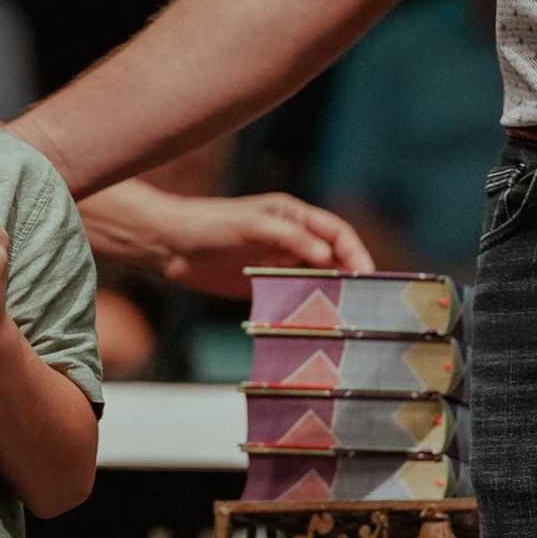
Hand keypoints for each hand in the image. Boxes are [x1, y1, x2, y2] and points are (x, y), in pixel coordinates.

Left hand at [146, 190, 374, 297]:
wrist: (170, 245)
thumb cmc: (210, 224)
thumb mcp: (252, 225)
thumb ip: (290, 237)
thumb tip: (325, 256)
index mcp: (293, 216)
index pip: (336, 232)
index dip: (355, 251)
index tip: (366, 275)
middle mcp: (291, 238)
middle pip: (332, 257)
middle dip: (349, 276)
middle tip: (363, 302)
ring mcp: (278, 261)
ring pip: (316, 278)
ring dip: (331, 294)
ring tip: (344, 316)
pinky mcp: (265, 283)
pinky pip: (294, 294)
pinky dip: (308, 306)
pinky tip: (315, 321)